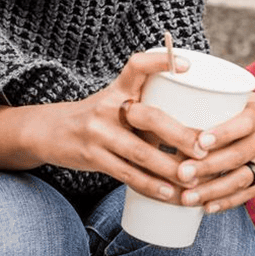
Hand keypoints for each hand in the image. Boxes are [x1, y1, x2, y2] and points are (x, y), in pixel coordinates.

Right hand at [0, 50, 198, 202]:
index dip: (161, 62)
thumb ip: (150, 110)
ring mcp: (99, 134)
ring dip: (169, 168)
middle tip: (204, 147)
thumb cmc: (101, 116)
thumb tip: (200, 129)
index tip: (187, 65)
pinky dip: (150, 185)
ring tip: (194, 177)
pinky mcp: (93, 158)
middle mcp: (109, 107)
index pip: (138, 65)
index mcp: (120, 88)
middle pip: (150, 117)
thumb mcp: (119, 102)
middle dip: (180, 134)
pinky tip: (170, 193)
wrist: (50, 131)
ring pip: (140, 152)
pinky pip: (127, 174)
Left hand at [169, 92, 254, 212]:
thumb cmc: (251, 109)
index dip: (223, 133)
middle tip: (181, 172)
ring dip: (212, 190)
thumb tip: (173, 99)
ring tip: (187, 197)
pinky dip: (226, 202)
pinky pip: (247, 194)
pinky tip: (206, 207)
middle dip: (208, 167)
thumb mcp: (242, 99)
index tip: (200, 142)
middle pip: (238, 155)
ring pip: (241, 179)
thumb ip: (217, 103)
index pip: (244, 124)